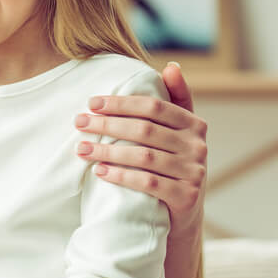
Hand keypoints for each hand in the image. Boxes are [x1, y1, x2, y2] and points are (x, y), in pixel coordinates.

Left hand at [75, 62, 205, 238]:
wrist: (184, 212)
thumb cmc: (173, 163)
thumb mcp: (178, 132)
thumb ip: (174, 100)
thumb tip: (171, 66)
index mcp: (194, 124)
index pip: (154, 106)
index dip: (121, 103)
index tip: (91, 103)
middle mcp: (198, 146)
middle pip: (145, 130)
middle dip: (107, 125)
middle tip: (79, 123)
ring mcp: (193, 172)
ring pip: (144, 156)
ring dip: (108, 151)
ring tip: (82, 148)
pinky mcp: (185, 197)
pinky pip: (147, 183)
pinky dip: (120, 176)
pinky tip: (99, 171)